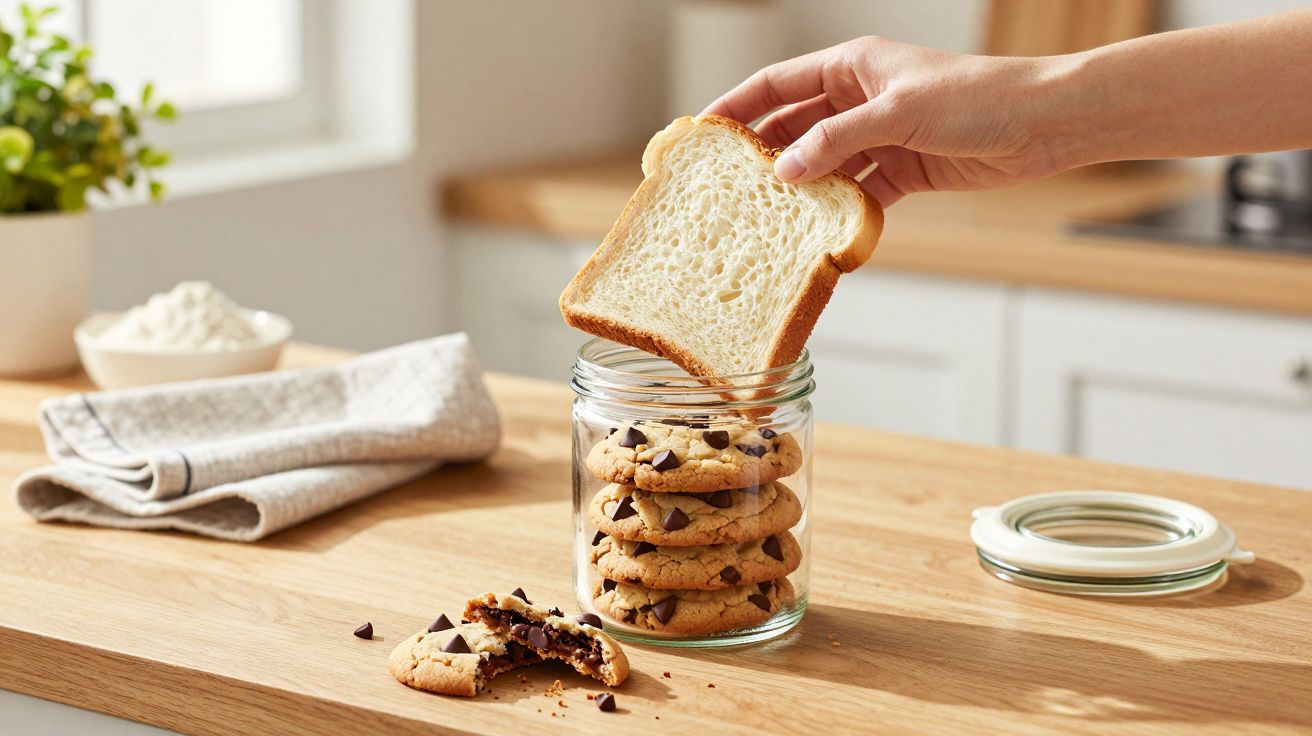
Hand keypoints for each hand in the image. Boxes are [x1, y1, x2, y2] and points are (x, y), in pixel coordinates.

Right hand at [703, 36, 1069, 206]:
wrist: (1043, 124)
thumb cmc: (977, 97)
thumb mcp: (897, 113)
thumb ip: (835, 141)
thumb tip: (784, 172)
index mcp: (853, 66)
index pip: (777, 83)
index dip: (737, 106)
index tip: (702, 134)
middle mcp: (861, 99)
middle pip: (795, 128)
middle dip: (764, 157)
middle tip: (726, 191)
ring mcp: (882, 136)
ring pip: (825, 165)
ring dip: (802, 191)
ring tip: (767, 219)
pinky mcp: (905, 170)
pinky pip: (860, 194)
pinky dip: (843, 212)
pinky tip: (822, 234)